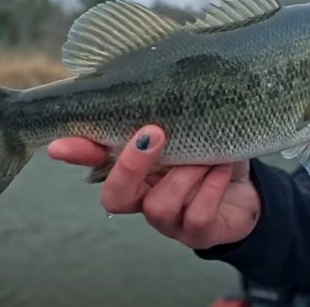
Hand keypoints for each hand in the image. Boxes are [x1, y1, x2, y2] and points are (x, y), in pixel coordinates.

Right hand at [47, 126, 261, 249]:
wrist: (247, 190)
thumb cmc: (212, 151)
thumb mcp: (191, 127)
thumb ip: (168, 112)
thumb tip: (150, 78)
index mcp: (135, 168)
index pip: (95, 161)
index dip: (78, 153)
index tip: (61, 143)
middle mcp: (144, 196)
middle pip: (116, 196)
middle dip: (130, 166)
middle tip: (154, 133)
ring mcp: (168, 219)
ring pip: (159, 205)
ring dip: (186, 174)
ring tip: (208, 156)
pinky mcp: (196, 233)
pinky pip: (196, 214)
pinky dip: (212, 187)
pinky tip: (222, 169)